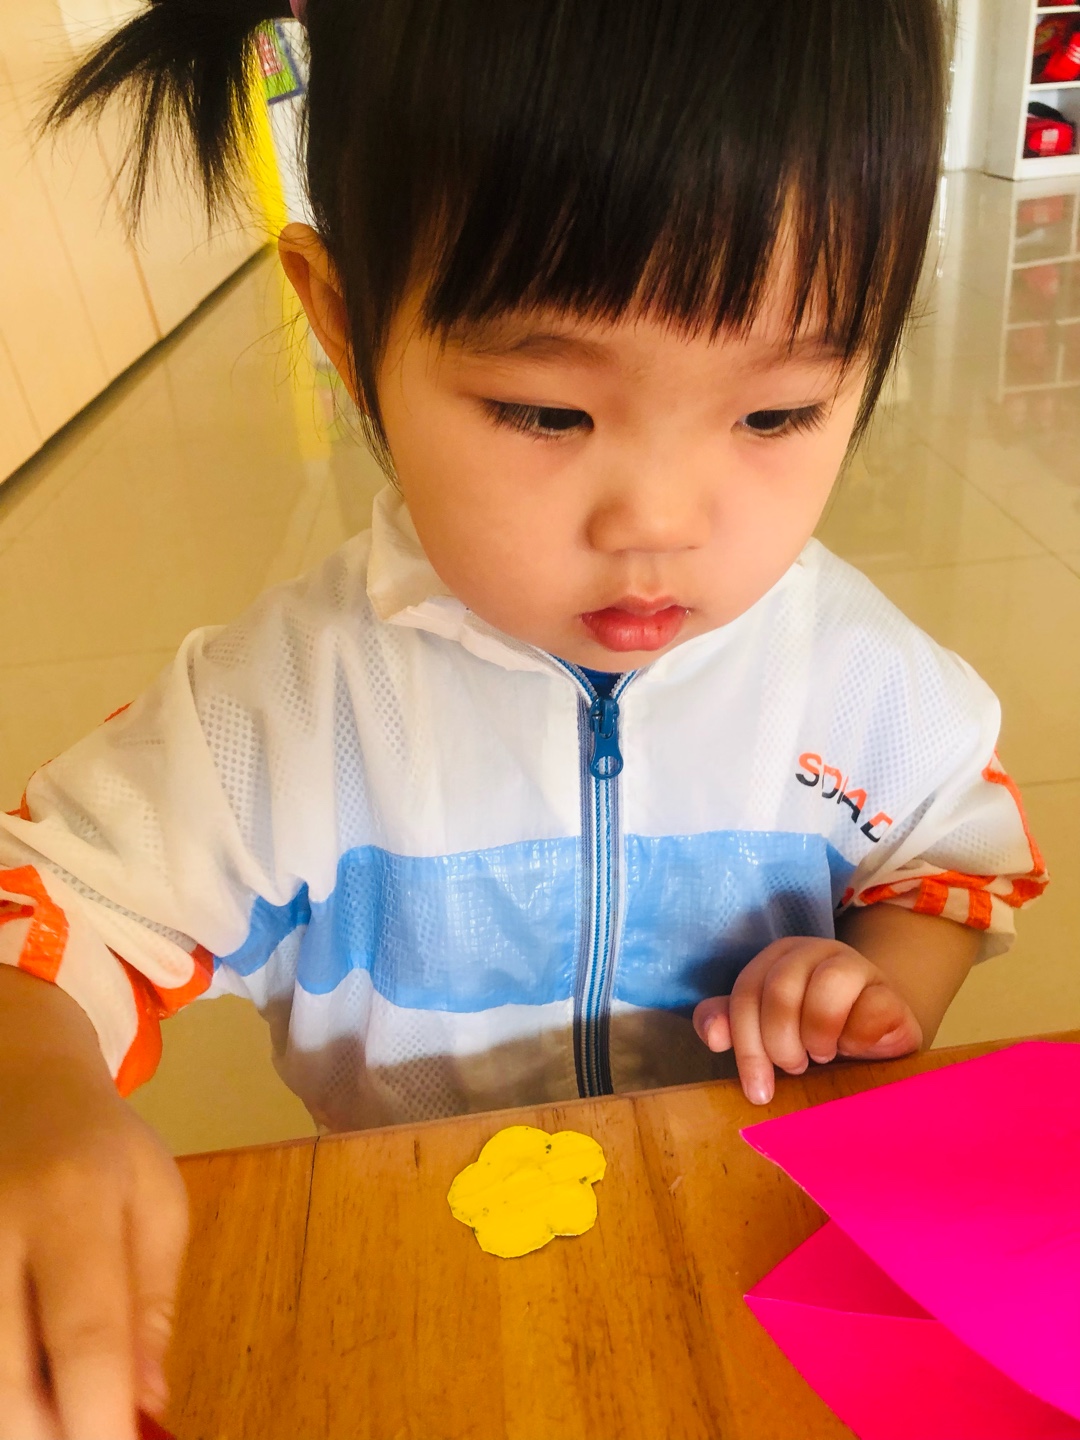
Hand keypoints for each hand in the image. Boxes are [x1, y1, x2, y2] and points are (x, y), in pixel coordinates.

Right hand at [0, 970, 187, 1439]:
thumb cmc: (101, 1149)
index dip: (101, 1415)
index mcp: (71, 1202)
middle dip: (52, 1432)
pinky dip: (2, 1379)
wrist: (14, 1080)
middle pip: (8, 1381)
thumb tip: (145, 1407)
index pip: (84, 1332)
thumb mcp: (155, 1202)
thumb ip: (152, 1304)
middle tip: (96, 1430)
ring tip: (63, 1399)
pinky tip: (26, 1370)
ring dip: (21, 1412)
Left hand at [692, 936, 922, 1105]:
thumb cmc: (817, 1031)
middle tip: (793, 1066)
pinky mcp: (890, 993)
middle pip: (780, 990)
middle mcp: (814, 952)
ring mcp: (856, 967)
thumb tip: (713, 1035)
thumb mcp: (769, 1028)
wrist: (880, 1035)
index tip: (757, 1089)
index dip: (746, 1045)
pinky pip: (871, 1009)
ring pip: (827, 986)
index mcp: (778, 957)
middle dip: (780, 1042)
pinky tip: (854, 1049)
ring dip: (817, 1034)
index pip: (746, 993)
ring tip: (821, 1055)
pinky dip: (856, 1038)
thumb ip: (732, 1023)